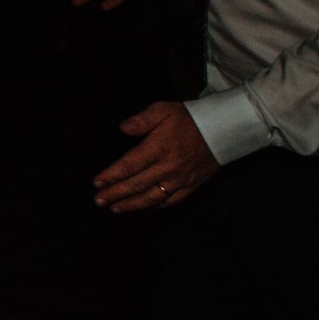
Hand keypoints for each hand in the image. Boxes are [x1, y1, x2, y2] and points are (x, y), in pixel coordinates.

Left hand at [93, 100, 218, 211]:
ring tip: (114, 209)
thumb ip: (140, 120)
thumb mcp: (162, 110)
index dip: (111, 176)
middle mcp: (168, 167)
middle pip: (136, 184)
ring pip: (152, 197)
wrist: (222, 130)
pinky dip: (155, 206)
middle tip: (98, 201)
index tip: (96, 183)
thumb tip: (122, 129)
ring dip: (131, 205)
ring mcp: (180, 179)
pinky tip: (142, 208)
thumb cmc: (189, 119)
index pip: (129, 166)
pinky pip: (171, 201)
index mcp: (158, 148)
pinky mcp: (191, 186)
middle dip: (115, 194)